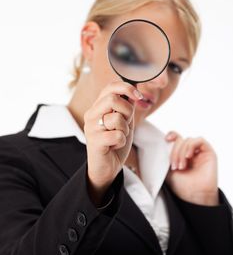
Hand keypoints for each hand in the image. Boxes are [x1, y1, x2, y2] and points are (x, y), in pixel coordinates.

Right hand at [84, 81, 142, 204]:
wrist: (106, 167)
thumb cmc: (115, 142)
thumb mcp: (124, 121)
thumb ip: (127, 107)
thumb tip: (135, 90)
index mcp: (98, 107)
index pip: (110, 87)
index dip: (126, 88)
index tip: (138, 97)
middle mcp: (91, 114)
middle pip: (113, 99)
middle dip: (127, 111)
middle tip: (127, 123)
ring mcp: (91, 128)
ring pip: (116, 118)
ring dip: (125, 130)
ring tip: (119, 137)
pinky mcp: (94, 141)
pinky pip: (117, 135)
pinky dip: (121, 141)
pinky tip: (115, 146)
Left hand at [165, 131, 218, 205]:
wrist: (194, 196)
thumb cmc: (181, 186)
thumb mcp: (167, 169)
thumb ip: (165, 155)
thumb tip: (161, 143)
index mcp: (181, 155)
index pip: (177, 138)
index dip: (172, 135)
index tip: (166, 139)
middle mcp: (190, 152)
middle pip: (180, 140)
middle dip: (175, 152)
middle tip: (174, 166)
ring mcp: (200, 152)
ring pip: (188, 140)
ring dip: (181, 152)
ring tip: (181, 166)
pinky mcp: (209, 153)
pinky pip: (199, 140)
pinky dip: (191, 146)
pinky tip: (189, 157)